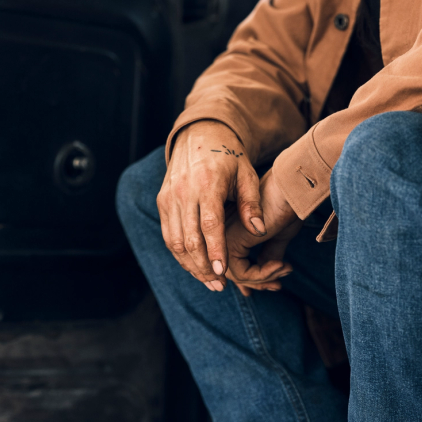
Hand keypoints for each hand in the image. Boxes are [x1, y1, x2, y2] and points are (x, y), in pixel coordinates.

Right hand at [157, 120, 267, 290]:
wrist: (199, 135)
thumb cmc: (229, 158)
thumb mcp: (247, 175)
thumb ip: (253, 204)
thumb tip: (259, 231)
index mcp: (207, 184)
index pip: (209, 224)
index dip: (215, 251)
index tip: (223, 272)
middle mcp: (183, 191)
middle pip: (189, 239)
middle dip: (204, 267)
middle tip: (220, 286)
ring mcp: (169, 197)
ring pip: (175, 242)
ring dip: (192, 266)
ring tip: (210, 282)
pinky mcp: (162, 202)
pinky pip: (169, 236)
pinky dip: (181, 256)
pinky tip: (197, 268)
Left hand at [225, 169, 301, 296]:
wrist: (289, 190)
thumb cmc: (285, 206)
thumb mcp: (275, 235)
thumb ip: (267, 254)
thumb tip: (266, 276)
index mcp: (229, 229)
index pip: (233, 265)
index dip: (254, 280)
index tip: (276, 283)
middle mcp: (221, 234)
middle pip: (233, 274)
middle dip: (258, 283)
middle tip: (278, 285)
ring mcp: (222, 238)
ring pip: (236, 276)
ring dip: (264, 278)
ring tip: (284, 269)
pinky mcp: (229, 242)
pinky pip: (241, 273)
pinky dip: (263, 274)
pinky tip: (280, 266)